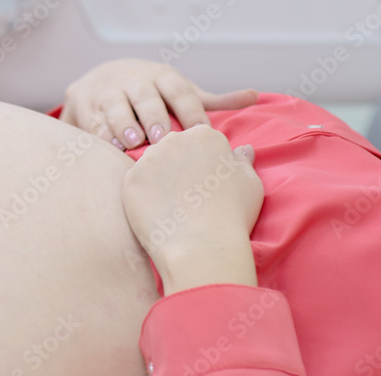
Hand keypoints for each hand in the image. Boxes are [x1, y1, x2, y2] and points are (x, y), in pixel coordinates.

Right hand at [61, 59, 256, 148]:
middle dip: (153, 115)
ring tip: (133, 142)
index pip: (179, 89)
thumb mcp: (179, 90)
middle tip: (164, 138)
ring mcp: (107, 91)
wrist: (99, 79)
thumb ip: (212, 99)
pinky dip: (99, 134)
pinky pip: (91, 120)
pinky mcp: (84, 105)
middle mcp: (134, 80)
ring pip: (115, 106)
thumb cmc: (152, 93)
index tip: (203, 134)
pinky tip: (109, 149)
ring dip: (124, 124)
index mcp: (161, 76)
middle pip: (145, 95)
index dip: (191, 110)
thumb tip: (255, 95)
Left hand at [121, 124, 262, 294]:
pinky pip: (137, 184)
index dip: (206, 165)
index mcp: (204, 135)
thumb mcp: (250, 184)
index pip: (201, 142)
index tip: (209, 186)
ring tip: (175, 208)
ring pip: (152, 165)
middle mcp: (173, 139)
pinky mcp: (131, 179)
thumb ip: (243, 161)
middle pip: (174, 149)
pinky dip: (145, 197)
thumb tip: (242, 149)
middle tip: (191, 197)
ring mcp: (148, 158)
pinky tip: (158, 214)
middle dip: (180, 167)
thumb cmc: (232, 215)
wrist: (201, 246)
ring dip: (160, 180)